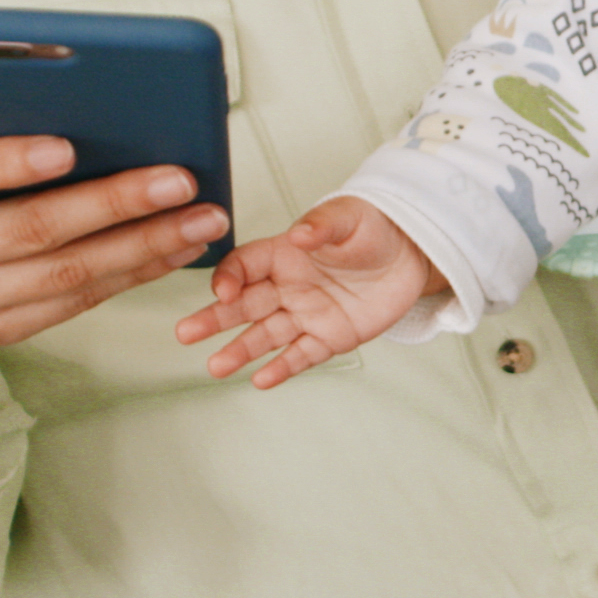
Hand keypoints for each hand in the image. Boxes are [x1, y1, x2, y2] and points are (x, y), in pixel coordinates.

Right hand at [0, 76, 233, 432]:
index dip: (5, 162)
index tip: (67, 147)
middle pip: (27, 231)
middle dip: (111, 205)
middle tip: (180, 180)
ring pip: (62, 276)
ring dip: (142, 248)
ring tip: (202, 218)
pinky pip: (72, 303)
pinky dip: (131, 275)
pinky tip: (177, 248)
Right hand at [173, 197, 438, 388]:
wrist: (411, 255)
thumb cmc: (374, 228)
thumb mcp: (349, 217)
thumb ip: (323, 225)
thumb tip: (300, 233)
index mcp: (284, 253)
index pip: (244, 265)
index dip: (229, 277)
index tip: (224, 292)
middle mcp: (288, 286)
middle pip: (244, 304)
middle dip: (215, 319)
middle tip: (185, 333)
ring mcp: (306, 314)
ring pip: (265, 335)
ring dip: (240, 350)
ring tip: (215, 367)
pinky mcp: (329, 337)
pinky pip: (301, 355)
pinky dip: (282, 368)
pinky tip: (260, 380)